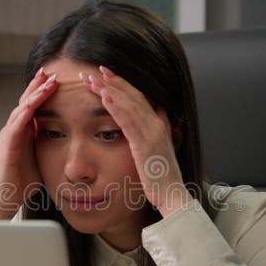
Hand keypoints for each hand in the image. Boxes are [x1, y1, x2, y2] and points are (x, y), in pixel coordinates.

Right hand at [0, 67, 57, 219]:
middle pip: (26, 100)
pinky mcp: (7, 144)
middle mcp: (14, 128)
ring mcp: (9, 134)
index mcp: (24, 130)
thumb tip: (69, 135)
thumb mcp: (42, 156)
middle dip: (38, 84)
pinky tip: (34, 102)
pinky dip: (26, 111)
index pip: (34, 104)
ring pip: (23, 107)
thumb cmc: (25, 179)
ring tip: (47, 81)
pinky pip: (17, 123)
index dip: (43, 90)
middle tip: (50, 69)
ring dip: (35, 93)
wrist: (8, 197)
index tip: (56, 77)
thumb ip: (50, 142)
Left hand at [80, 66, 193, 217]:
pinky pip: (128, 122)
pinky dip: (116, 107)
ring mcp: (152, 133)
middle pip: (133, 96)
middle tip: (96, 70)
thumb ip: (159, 129)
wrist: (173, 195)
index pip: (139, 97)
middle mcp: (156, 124)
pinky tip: (104, 97)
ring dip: (109, 90)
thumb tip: (160, 112)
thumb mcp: (161, 149)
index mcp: (159, 124)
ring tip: (93, 80)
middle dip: (113, 81)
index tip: (107, 74)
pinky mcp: (145, 144)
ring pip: (128, 104)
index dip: (123, 84)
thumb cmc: (162, 178)